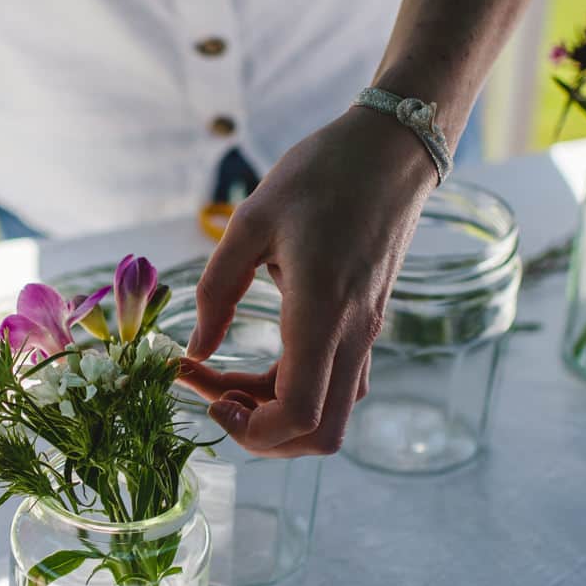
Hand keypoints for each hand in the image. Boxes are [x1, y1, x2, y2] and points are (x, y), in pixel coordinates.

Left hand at [183, 106, 436, 455]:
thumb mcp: (250, 222)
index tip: (207, 396)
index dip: (251, 430)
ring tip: (224, 376)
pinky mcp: (367, 326)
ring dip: (274, 413)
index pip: (300, 414)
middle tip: (212, 393)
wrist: (391, 150)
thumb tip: (195, 351)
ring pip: (330, 415)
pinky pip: (335, 385)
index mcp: (323, 313)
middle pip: (320, 435)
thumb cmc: (320, 174)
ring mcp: (366, 335)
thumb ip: (216, 292)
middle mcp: (353, 336)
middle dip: (262, 434)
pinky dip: (293, 391)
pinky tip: (257, 361)